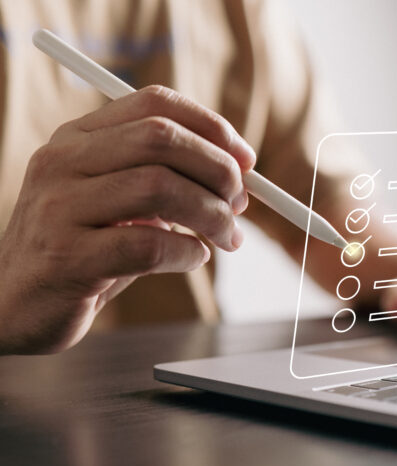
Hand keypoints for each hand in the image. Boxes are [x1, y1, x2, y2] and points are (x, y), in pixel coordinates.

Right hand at [0, 85, 255, 354]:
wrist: (13, 303)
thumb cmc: (82, 249)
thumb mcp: (119, 202)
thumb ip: (168, 182)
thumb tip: (238, 179)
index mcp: (79, 138)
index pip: (154, 104)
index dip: (211, 126)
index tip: (245, 160)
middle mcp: (64, 162)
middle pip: (160, 139)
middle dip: (218, 169)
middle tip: (241, 202)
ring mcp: (60, 208)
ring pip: (158, 187)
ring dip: (211, 214)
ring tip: (227, 237)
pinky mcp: (68, 259)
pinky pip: (148, 246)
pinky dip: (187, 252)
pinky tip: (194, 258)